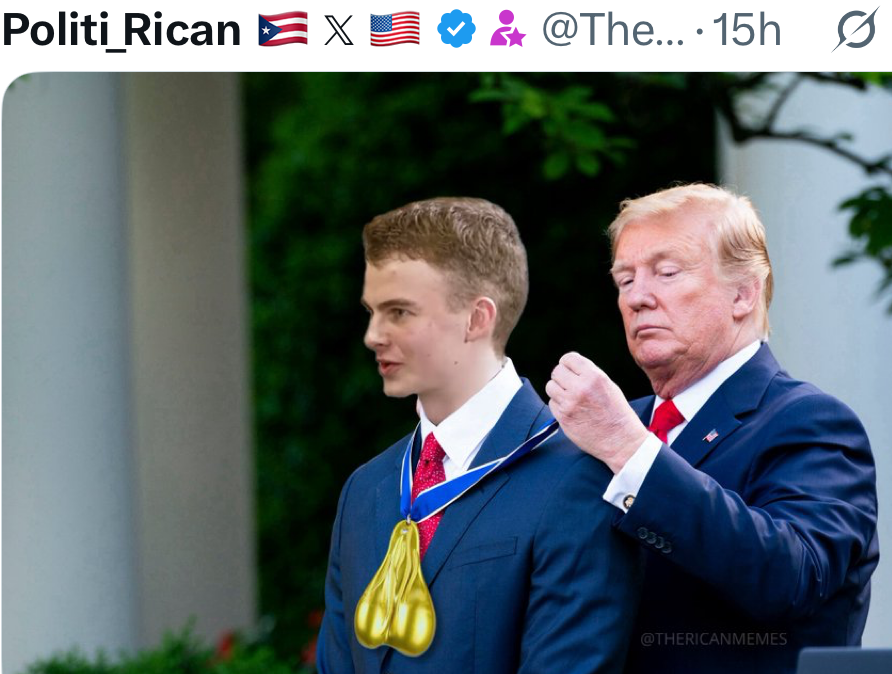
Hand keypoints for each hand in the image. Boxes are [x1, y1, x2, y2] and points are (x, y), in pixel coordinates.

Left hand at [545, 352, 649, 472]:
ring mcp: (569, 403)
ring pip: (550, 387)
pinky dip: (558, 405)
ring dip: (557, 390)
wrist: (621, 441)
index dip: (567, 363)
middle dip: (562, 377)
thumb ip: (589, 375)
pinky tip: (570, 410)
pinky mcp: (563, 418)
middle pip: (556, 372)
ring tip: (569, 397)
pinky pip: (552, 403)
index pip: (568, 359)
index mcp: (594, 377)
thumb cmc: (617, 414)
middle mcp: (580, 388)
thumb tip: (570, 368)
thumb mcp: (608, 386)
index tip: (569, 369)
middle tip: (569, 385)